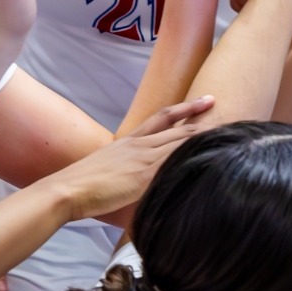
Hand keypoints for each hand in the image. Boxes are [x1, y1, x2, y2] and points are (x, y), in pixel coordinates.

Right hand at [54, 97, 216, 219]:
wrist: (66, 189)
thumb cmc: (82, 185)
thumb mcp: (107, 169)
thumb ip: (124, 170)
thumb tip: (134, 177)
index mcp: (129, 141)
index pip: (162, 117)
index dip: (184, 108)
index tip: (203, 100)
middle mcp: (139, 144)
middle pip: (177, 125)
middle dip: (199, 114)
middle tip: (219, 103)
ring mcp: (143, 158)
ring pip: (180, 140)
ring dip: (202, 134)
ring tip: (224, 127)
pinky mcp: (144, 174)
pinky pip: (174, 161)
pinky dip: (191, 156)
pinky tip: (209, 155)